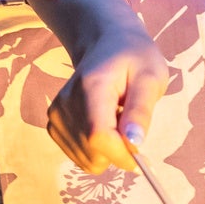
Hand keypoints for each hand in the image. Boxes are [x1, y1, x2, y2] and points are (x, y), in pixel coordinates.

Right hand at [33, 0, 170, 173]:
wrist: (106, 43)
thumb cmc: (134, 58)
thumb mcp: (151, 77)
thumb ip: (141, 110)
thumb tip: (134, 143)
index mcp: (91, 87)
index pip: (99, 136)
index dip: (122, 154)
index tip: (142, 155)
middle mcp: (66, 102)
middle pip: (92, 153)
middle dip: (118, 151)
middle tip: (128, 123)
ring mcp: (55, 114)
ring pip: (86, 160)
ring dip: (107, 150)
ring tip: (115, 119)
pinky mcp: (53, 124)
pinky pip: (79, 156)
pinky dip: (95, 149)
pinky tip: (102, 124)